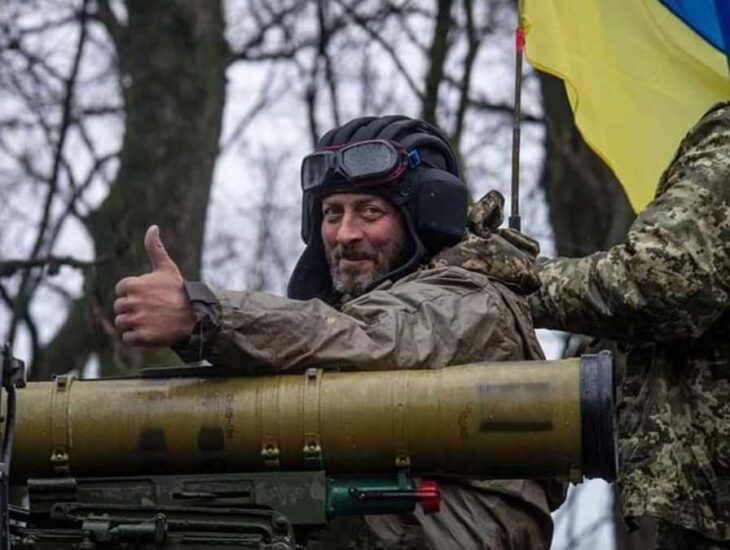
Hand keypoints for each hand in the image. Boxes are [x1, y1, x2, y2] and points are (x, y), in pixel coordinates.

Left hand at [114, 225, 195, 346]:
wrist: (196, 316)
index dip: (133, 293)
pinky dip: (136, 337)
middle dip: (132, 309)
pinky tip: (151, 331)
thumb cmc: (179, 291)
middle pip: (119, 308)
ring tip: (150, 321)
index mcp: (134, 285)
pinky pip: (127, 339)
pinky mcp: (142, 337)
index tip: (148, 296)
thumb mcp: (167, 268)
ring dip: (132, 324)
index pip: (121, 290)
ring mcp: (137, 320)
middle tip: (151, 310)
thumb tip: (153, 227)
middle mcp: (133, 302)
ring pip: (121, 323)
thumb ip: (155, 248)